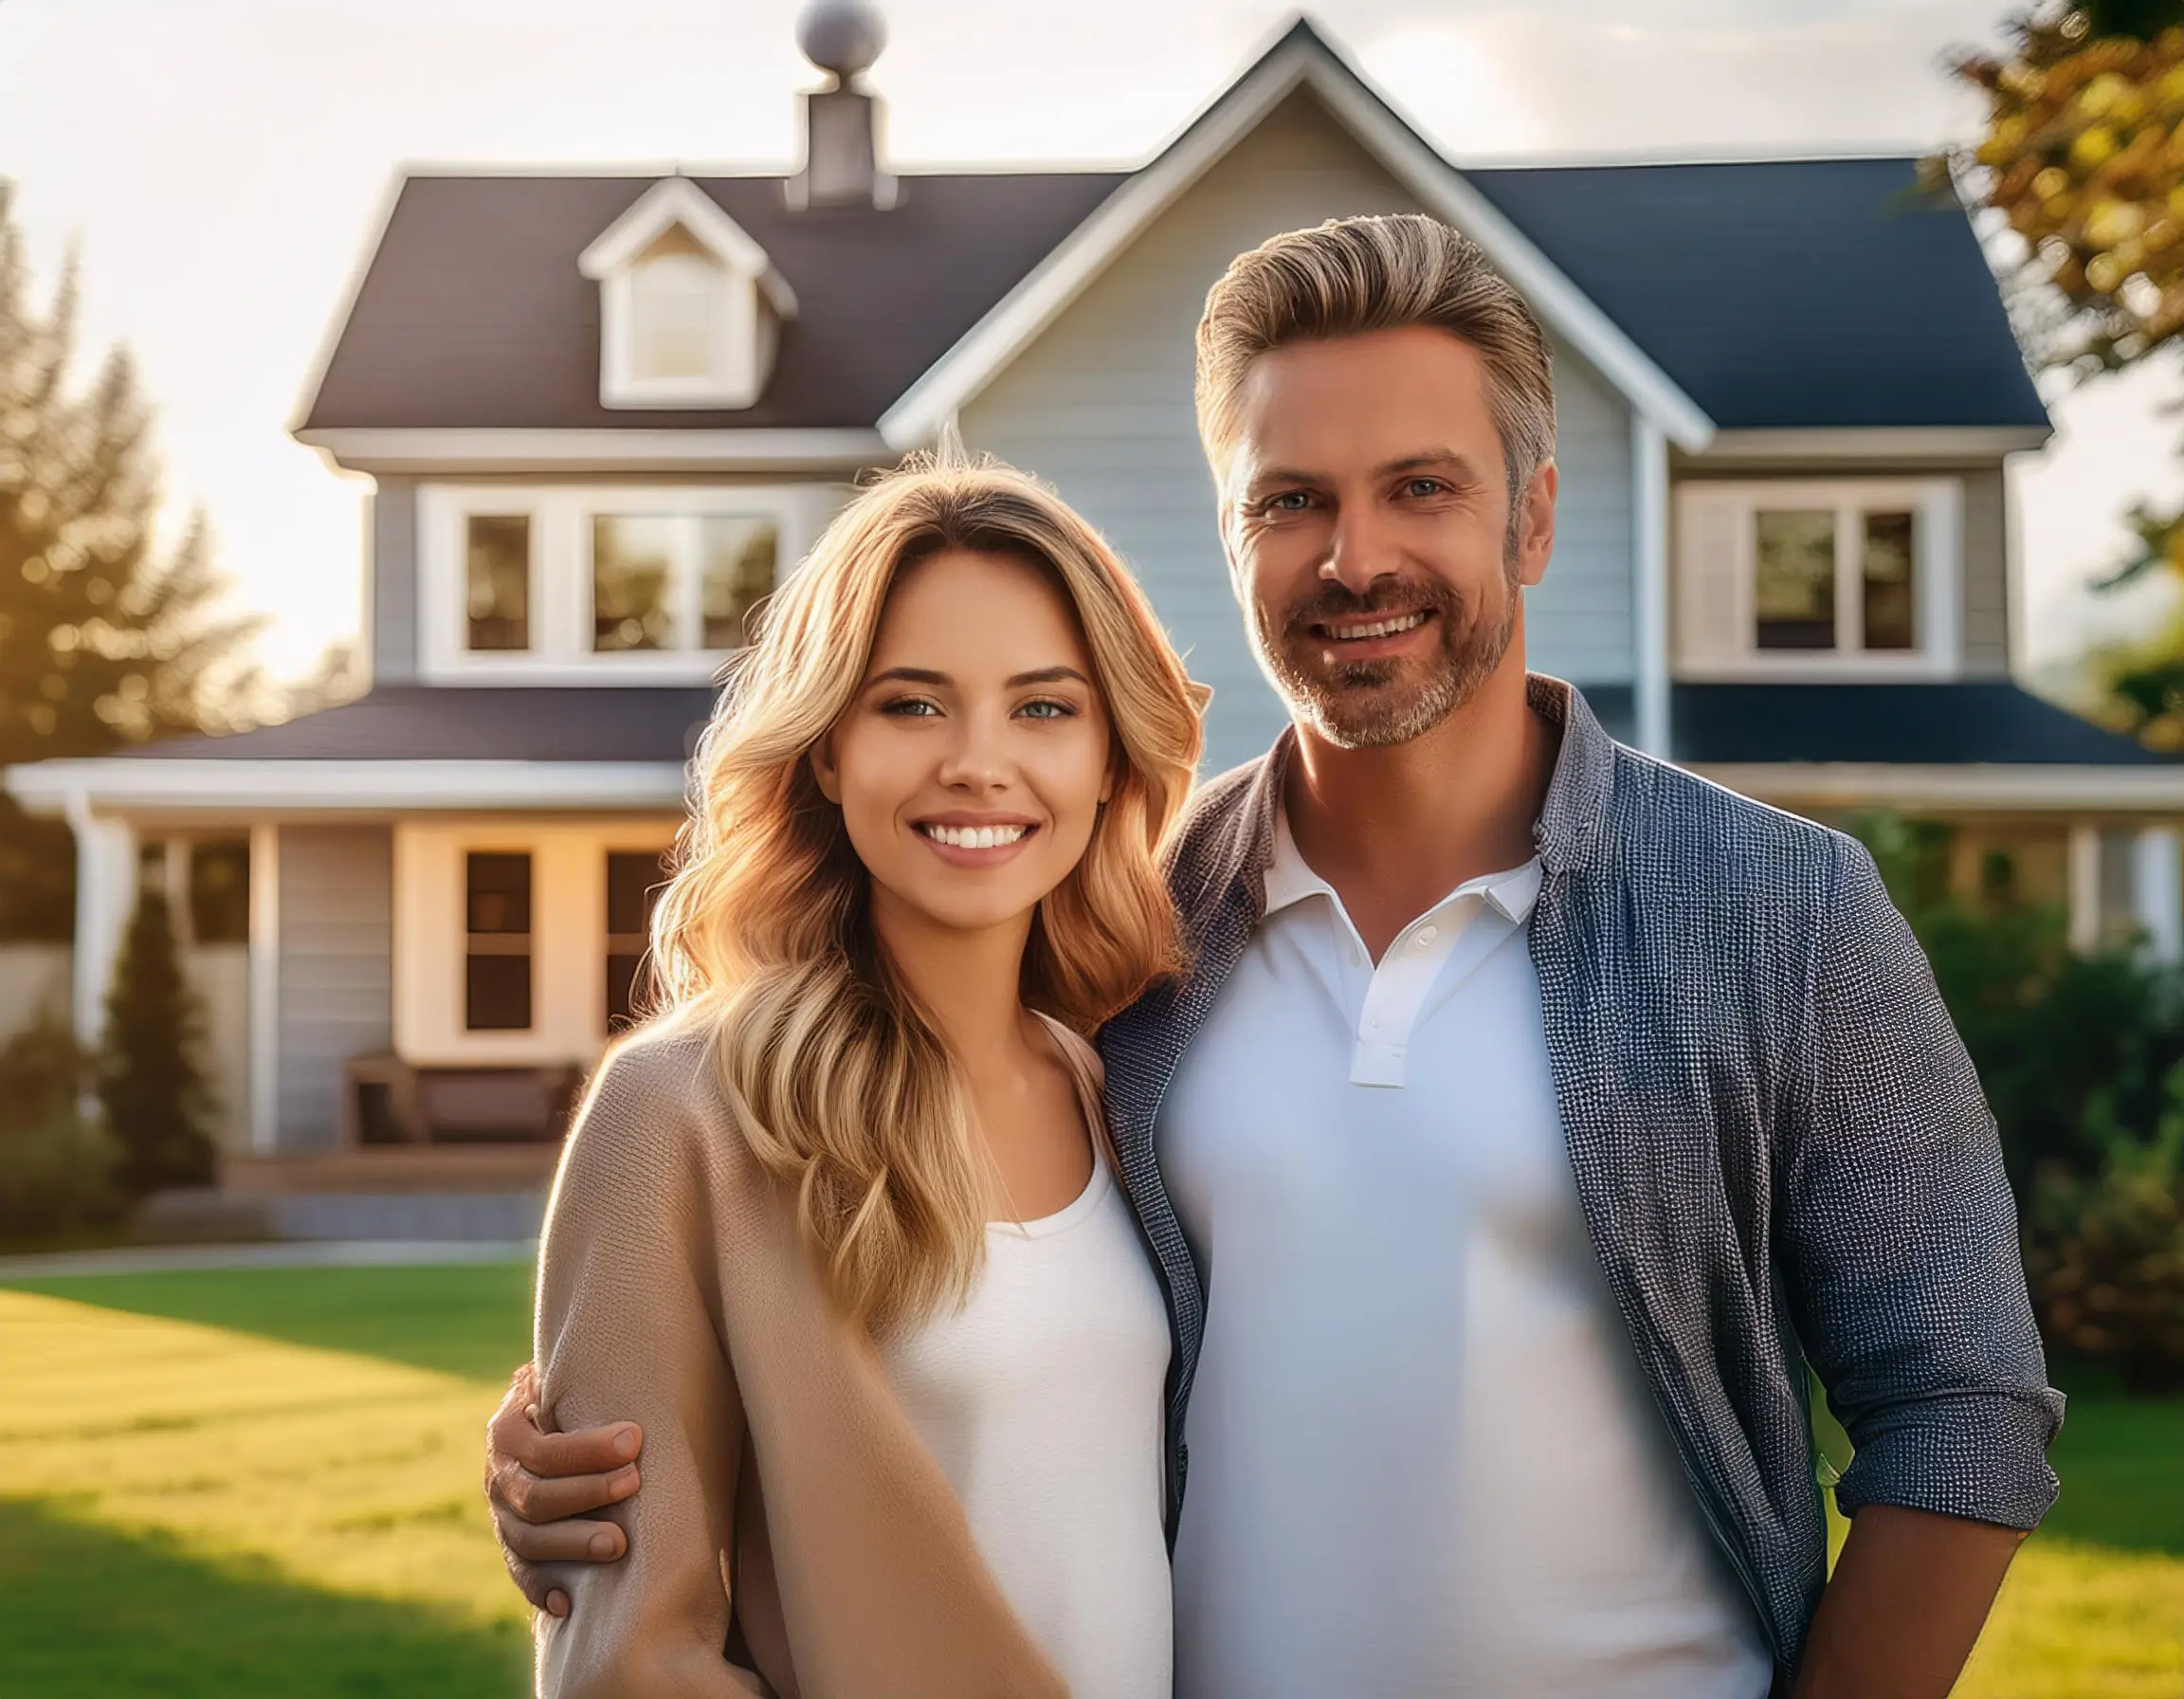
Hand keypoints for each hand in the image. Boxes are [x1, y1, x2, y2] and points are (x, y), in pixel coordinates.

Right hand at [483, 1362, 644, 1617]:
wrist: (542, 1428)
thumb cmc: (573, 1401)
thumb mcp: (563, 1382)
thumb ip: (570, 1375)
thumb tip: (588, 1352)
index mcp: (507, 1432)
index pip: (543, 1448)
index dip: (588, 1447)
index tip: (635, 1438)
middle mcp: (497, 1478)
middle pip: (535, 1496)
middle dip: (588, 1491)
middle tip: (635, 1483)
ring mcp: (501, 1519)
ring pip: (529, 1540)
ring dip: (574, 1543)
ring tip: (620, 1544)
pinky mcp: (514, 1552)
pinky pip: (522, 1575)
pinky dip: (541, 1589)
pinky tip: (568, 1603)